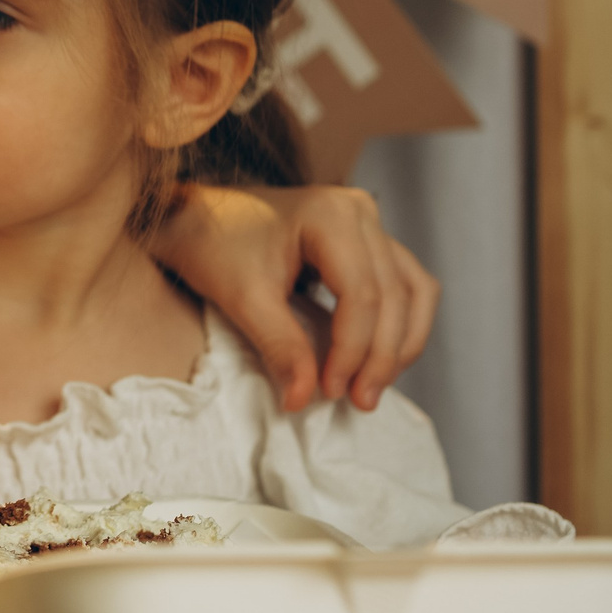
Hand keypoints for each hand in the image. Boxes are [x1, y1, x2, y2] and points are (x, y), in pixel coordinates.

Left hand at [155, 184, 438, 412]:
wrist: (198, 216)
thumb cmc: (213, 244)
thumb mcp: (241, 297)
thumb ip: (279, 346)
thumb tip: (303, 397)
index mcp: (330, 215)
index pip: (363, 294)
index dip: (353, 350)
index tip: (331, 390)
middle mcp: (360, 212)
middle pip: (394, 295)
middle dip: (381, 355)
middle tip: (360, 400)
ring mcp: (369, 223)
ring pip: (413, 291)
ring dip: (401, 343)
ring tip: (374, 387)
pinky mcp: (369, 241)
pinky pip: (406, 285)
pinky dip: (400, 326)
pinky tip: (379, 360)